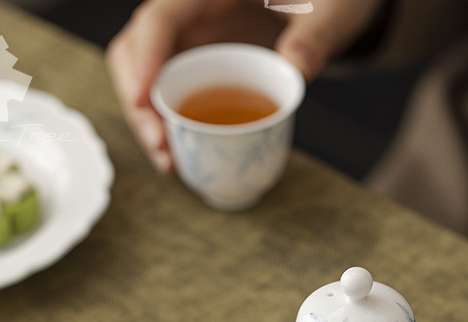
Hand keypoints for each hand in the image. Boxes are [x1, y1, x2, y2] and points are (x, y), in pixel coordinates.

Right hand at [105, 0, 384, 171]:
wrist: (327, 8)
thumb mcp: (330, 11)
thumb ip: (314, 38)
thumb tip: (296, 71)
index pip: (161, 17)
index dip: (146, 58)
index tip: (144, 100)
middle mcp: (189, 11)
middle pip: (137, 50)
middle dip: (137, 101)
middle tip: (160, 146)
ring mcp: (190, 40)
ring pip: (145, 76)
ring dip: (147, 121)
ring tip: (167, 161)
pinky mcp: (196, 65)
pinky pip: (167, 93)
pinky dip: (166, 125)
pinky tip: (177, 156)